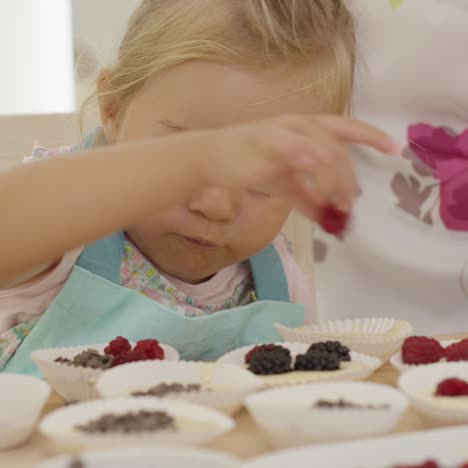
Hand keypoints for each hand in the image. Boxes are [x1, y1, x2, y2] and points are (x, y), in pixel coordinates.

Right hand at [203, 115, 395, 220]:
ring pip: (322, 150)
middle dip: (347, 178)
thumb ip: (308, 198)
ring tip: (334, 203)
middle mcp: (298, 125)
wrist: (211, 158)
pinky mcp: (265, 143)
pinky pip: (293, 148)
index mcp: (305, 129)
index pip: (344, 128)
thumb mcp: (284, 184)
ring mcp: (282, 132)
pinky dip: (307, 158)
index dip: (370, 136)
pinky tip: (315, 173)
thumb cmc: (248, 165)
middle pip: (337, 148)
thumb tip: (330, 220)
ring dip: (333, 178)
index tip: (393, 149)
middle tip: (347, 204)